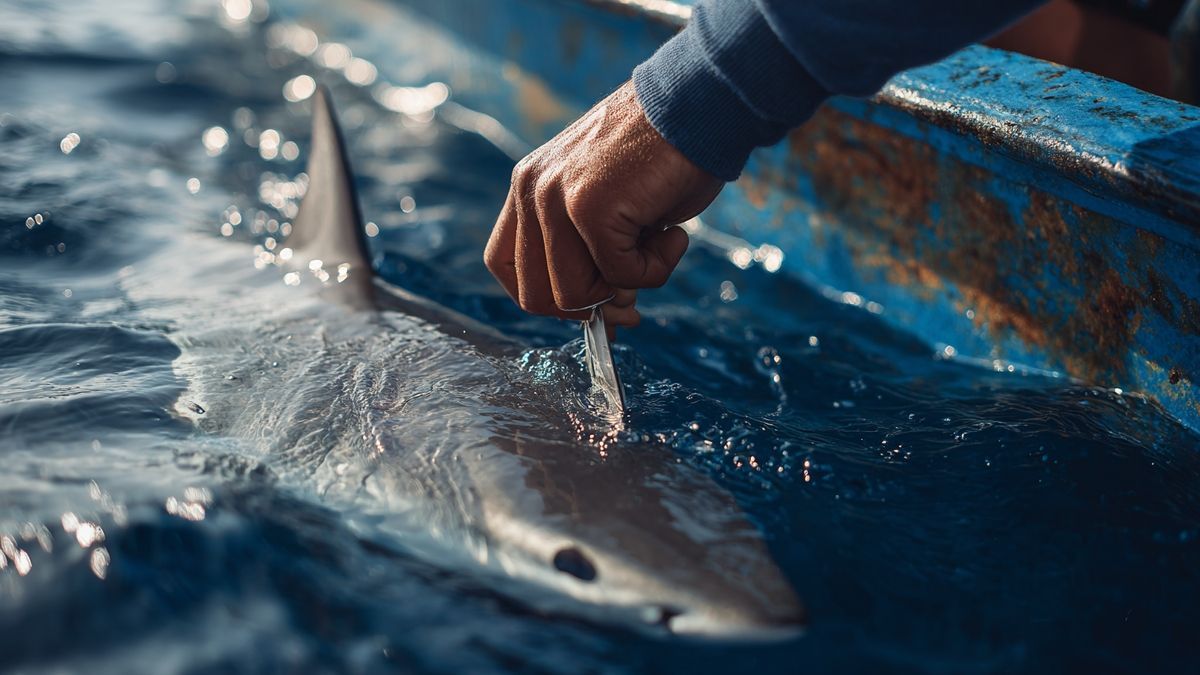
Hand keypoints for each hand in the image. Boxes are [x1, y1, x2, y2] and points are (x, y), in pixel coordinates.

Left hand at [484, 80, 722, 335]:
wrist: (700, 104)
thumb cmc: (666, 155)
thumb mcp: (611, 207)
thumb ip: (591, 252)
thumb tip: (605, 313)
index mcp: (529, 186)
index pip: (505, 266)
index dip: (547, 299)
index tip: (591, 304)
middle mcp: (532, 189)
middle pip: (535, 296)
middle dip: (590, 307)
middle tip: (633, 298)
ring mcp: (556, 198)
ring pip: (574, 294)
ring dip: (628, 287)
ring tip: (659, 247)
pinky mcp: (590, 207)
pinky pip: (620, 276)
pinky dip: (656, 269)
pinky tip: (673, 234)